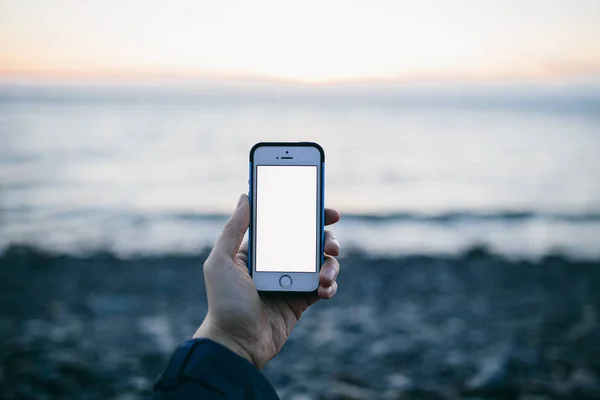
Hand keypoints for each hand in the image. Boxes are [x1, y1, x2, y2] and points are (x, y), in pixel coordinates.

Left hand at [193, 194, 340, 368]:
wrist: (236, 344)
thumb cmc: (224, 302)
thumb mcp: (221, 261)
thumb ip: (233, 229)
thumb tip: (245, 196)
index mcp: (260, 250)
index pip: (287, 224)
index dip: (308, 214)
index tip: (326, 211)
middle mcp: (278, 262)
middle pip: (311, 240)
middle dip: (327, 239)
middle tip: (331, 245)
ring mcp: (292, 281)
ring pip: (322, 263)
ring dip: (330, 266)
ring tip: (323, 278)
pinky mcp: (301, 300)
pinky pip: (325, 286)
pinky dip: (330, 286)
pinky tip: (323, 290)